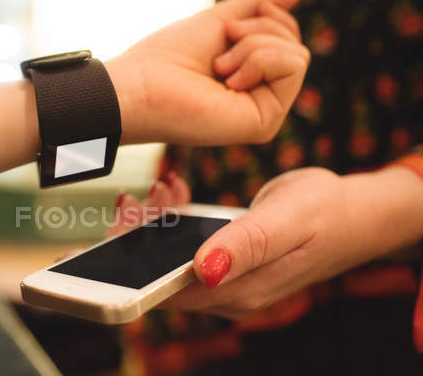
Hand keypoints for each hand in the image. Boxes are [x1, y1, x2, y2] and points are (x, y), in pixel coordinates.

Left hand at [106, 0, 309, 145]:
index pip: (287, 37)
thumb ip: (256, 6)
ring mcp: (263, 112)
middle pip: (295, 44)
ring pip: (297, 55)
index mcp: (249, 76)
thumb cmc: (169, 56)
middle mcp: (259, 96)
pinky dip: (259, 59)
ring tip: (218, 67)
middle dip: (258, 30)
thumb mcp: (220, 20)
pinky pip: (292, 67)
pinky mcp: (265, 123)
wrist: (141, 85)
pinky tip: (228, 80)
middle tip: (219, 51)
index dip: (266, 16)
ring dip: (254, 46)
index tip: (229, 27)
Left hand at [110, 167, 422, 318]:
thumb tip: (203, 270)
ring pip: (168, 258)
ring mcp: (225, 277)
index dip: (135, 262)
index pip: (167, 289)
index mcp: (237, 291)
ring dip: (156, 221)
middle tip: (139, 196)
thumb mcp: (288, 221)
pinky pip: (184, 245)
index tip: (126, 222)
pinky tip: (174, 191)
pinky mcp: (225, 260)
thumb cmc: (325, 212)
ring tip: (163, 185)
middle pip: (160, 275)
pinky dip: (173, 217)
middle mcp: (226, 291)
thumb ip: (248, 246)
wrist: (351, 212)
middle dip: (139, 235)